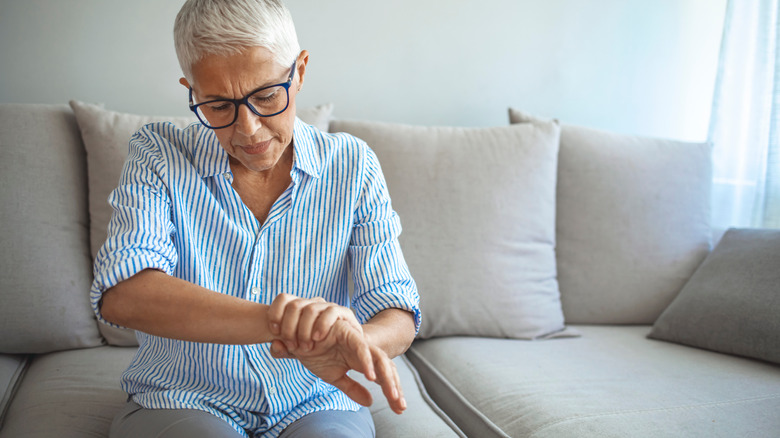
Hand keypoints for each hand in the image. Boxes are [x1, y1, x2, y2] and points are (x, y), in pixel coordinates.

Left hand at [267, 293, 361, 352]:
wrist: (349, 357)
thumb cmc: (321, 352)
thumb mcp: (298, 353)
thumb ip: (284, 350)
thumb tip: (274, 345)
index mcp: (300, 310)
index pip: (283, 299)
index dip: (275, 313)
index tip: (274, 331)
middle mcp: (313, 304)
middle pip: (294, 305)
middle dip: (289, 328)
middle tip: (292, 346)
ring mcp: (328, 307)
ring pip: (310, 309)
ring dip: (304, 330)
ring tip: (306, 347)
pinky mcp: (344, 313)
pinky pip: (331, 312)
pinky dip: (322, 325)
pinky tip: (318, 338)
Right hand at [270, 319, 406, 413]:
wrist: (294, 337)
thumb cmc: (315, 353)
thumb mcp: (335, 376)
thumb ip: (352, 388)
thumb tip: (370, 401)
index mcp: (362, 360)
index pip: (383, 376)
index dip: (393, 391)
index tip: (399, 409)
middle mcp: (363, 350)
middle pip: (386, 368)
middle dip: (395, 386)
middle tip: (400, 406)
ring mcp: (356, 340)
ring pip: (379, 358)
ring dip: (386, 377)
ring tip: (391, 394)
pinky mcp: (347, 332)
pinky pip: (360, 347)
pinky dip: (366, 361)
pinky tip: (370, 376)